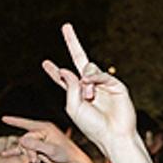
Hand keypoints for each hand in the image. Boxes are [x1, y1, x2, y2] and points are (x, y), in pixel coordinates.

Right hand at [2, 117, 94, 162]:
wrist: (71, 162)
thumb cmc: (67, 154)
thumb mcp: (52, 149)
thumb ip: (36, 145)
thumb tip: (22, 140)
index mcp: (46, 128)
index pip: (28, 129)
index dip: (15, 122)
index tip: (4, 118)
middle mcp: (41, 132)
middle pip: (24, 139)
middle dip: (27, 150)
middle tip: (34, 158)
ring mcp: (39, 139)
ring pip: (24, 145)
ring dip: (27, 154)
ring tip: (36, 160)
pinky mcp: (37, 146)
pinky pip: (25, 148)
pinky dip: (20, 152)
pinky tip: (11, 154)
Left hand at [40, 23, 136, 148]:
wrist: (113, 135)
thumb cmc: (93, 126)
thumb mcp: (72, 107)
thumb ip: (69, 86)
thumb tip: (69, 69)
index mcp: (77, 94)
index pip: (64, 79)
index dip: (54, 72)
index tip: (45, 63)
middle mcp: (90, 86)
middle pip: (79, 61)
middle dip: (72, 43)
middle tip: (66, 26)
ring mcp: (103, 84)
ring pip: (88, 69)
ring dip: (85, 80)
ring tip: (89, 96)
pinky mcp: (116, 85)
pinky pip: (101, 74)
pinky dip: (95, 78)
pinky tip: (91, 86)